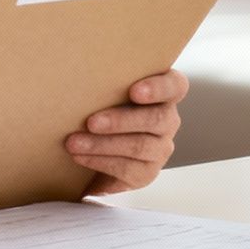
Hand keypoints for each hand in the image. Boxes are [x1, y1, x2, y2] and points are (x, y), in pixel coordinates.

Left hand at [66, 69, 187, 194]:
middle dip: (121, 121)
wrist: (98, 152)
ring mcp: (160, 148)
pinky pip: (127, 168)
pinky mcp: (147, 172)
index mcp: (164, 93)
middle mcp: (168, 120)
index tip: (135, 91)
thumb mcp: (109, 92)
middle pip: (156, 119)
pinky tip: (80, 156)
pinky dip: (100, 161)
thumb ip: (107, 83)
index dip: (158, 88)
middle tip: (91, 122)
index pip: (175, 86)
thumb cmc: (103, 108)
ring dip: (102, 144)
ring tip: (74, 142)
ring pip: (139, 146)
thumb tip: (78, 76)